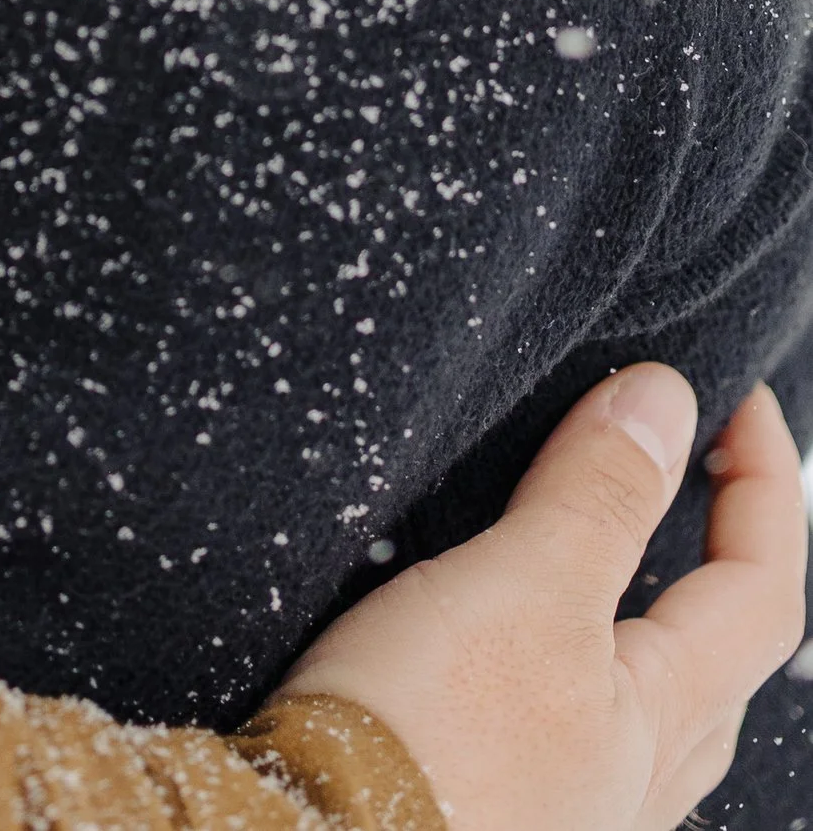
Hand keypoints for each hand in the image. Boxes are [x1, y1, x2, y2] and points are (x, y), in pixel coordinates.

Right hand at [284, 368, 805, 830]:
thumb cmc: (426, 744)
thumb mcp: (521, 591)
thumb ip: (598, 498)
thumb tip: (662, 402)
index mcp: (661, 720)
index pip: (760, 589)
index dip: (764, 484)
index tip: (737, 399)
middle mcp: (634, 779)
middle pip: (717, 657)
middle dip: (719, 555)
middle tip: (690, 464)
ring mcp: (569, 804)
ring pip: (644, 701)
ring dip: (645, 613)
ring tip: (606, 546)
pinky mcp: (494, 807)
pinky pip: (569, 724)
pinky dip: (566, 660)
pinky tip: (512, 648)